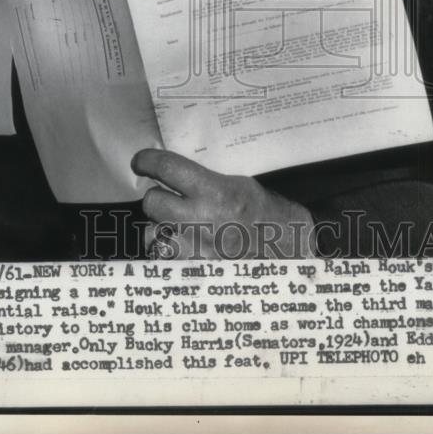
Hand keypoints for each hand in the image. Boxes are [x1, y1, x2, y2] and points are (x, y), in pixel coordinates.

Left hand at [132, 149, 314, 259]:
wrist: (292, 250)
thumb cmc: (268, 214)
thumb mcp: (240, 184)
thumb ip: (205, 180)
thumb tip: (174, 173)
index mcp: (215, 191)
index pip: (166, 168)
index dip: (147, 161)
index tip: (140, 162)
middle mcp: (201, 220)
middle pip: (152, 202)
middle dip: (157, 197)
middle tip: (168, 197)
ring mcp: (196, 250)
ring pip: (151, 235)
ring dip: (159, 227)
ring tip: (175, 225)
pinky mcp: (196, 272)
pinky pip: (163, 260)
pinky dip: (167, 253)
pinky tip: (180, 247)